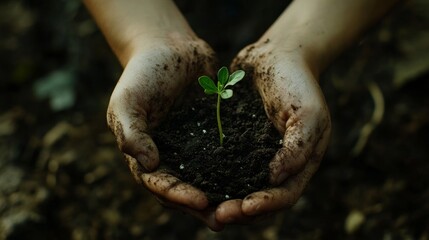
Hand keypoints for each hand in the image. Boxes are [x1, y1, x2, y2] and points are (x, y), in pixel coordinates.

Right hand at [106, 36, 223, 229]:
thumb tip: (149, 165)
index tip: (200, 201)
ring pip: (207, 178)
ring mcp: (193, 146)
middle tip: (224, 217)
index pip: (161, 184)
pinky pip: (225, 154)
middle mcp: (170, 156)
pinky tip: (253, 176)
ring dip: (222, 194)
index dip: (178, 195)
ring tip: (241, 207)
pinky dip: (236, 168)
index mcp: (146, 153)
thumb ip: (131, 133)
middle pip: (185, 189)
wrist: (170, 46)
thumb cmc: (143, 73)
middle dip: (203, 206)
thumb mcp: (128, 101)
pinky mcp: (213, 134)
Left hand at [215, 39, 330, 223]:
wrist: (277, 55)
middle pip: (259, 198)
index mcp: (299, 163)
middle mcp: (276, 164)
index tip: (245, 208)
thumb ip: (297, 147)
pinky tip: (193, 180)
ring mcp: (255, 154)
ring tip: (203, 207)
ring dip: (223, 199)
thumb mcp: (308, 113)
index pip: (285, 195)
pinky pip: (223, 163)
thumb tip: (276, 179)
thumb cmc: (297, 82)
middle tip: (218, 216)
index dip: (266, 205)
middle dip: (241, 210)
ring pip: (238, 186)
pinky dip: (211, 176)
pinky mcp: (236, 142)